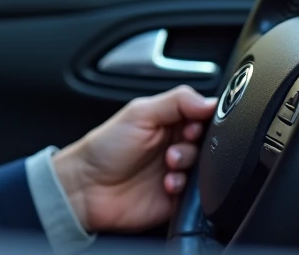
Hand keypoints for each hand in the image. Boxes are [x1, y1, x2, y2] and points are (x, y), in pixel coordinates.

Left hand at [51, 85, 217, 233]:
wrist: (87, 188)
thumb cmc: (104, 148)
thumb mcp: (138, 114)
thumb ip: (176, 102)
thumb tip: (210, 101)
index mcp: (167, 120)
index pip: (202, 114)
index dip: (205, 119)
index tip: (193, 125)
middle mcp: (175, 144)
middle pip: (209, 141)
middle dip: (196, 144)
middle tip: (175, 147)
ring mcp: (178, 171)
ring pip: (207, 167)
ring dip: (189, 164)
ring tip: (168, 165)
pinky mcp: (178, 197)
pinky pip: (199, 194)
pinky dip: (186, 187)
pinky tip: (167, 185)